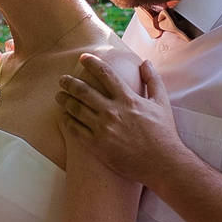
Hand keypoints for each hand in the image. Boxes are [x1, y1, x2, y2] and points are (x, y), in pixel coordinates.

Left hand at [58, 53, 183, 184]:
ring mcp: (103, 129)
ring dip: (64, 100)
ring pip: (76, 109)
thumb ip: (153, 80)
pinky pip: (76, 130)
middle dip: (70, 82)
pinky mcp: (97, 146)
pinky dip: (67, 120)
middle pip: (84, 91)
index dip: (92, 63)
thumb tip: (145, 62)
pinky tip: (64, 116)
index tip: (83, 58)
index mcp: (128, 99)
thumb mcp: (162, 102)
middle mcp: (112, 112)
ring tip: (59, 96)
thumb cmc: (163, 133)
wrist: (161, 163)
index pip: (105, 74)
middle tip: (62, 79)